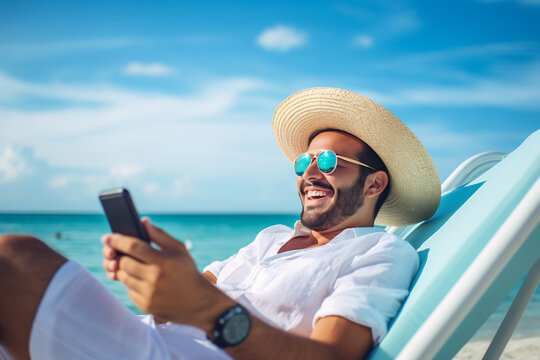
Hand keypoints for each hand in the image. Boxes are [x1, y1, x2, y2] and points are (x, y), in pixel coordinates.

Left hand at [101, 218, 235, 332]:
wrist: (198, 302)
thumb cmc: (187, 271)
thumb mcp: (179, 249)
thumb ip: (160, 235)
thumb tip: (143, 221)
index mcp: (163, 261)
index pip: (133, 247)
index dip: (117, 240)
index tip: (106, 237)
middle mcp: (154, 278)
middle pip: (123, 262)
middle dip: (120, 256)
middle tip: (121, 253)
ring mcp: (149, 293)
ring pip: (123, 277)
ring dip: (124, 269)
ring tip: (132, 265)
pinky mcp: (145, 305)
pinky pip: (128, 290)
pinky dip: (131, 283)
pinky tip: (142, 280)